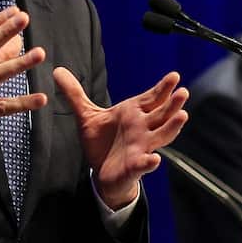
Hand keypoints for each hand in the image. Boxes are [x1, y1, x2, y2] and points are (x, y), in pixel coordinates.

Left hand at [53, 69, 188, 208]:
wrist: (101, 172)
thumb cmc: (101, 141)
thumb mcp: (86, 115)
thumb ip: (75, 94)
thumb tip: (58, 70)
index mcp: (134, 113)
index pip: (153, 98)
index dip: (164, 88)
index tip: (174, 76)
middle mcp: (143, 128)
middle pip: (162, 114)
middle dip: (173, 103)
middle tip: (183, 92)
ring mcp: (142, 147)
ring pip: (162, 135)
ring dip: (172, 127)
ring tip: (183, 116)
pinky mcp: (135, 166)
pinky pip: (144, 163)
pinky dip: (149, 162)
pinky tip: (154, 159)